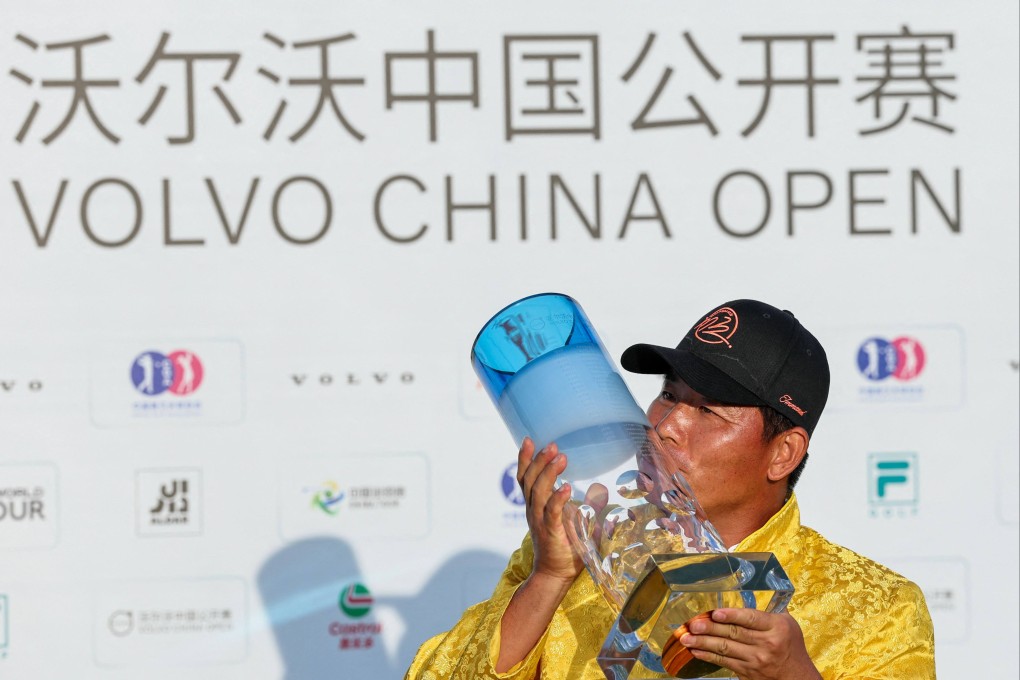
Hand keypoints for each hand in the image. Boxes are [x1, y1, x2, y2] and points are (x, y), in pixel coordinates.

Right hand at [517, 438, 580, 584]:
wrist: (555, 574)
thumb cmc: (565, 546)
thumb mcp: (571, 520)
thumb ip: (582, 505)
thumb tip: (602, 491)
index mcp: (535, 504)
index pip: (525, 477)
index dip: (525, 458)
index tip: (529, 439)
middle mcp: (533, 509)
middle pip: (530, 480)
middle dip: (539, 460)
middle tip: (551, 445)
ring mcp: (540, 520)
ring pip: (538, 492)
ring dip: (548, 473)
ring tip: (560, 458)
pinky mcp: (550, 531)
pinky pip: (551, 512)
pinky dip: (558, 498)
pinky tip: (567, 487)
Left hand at [679, 608, 820, 679]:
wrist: (798, 678)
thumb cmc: (791, 647)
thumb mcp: (788, 625)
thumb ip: (768, 612)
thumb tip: (748, 596)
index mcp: (776, 627)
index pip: (750, 619)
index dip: (731, 615)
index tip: (715, 613)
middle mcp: (766, 644)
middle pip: (734, 634)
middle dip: (710, 628)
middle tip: (692, 624)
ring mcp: (756, 660)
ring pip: (725, 649)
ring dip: (703, 643)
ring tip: (686, 638)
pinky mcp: (747, 673)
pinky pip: (724, 663)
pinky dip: (708, 656)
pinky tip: (696, 651)